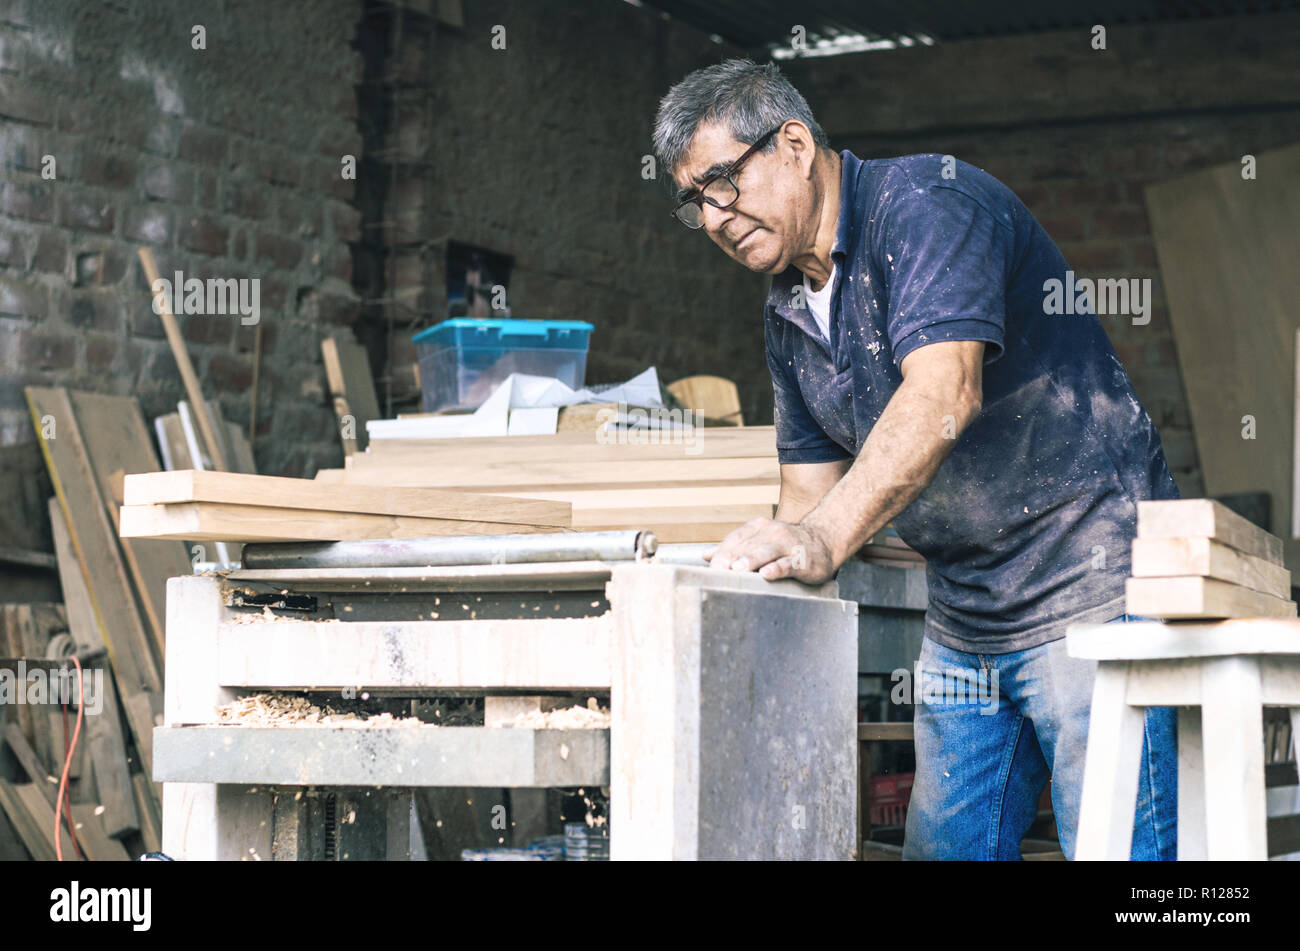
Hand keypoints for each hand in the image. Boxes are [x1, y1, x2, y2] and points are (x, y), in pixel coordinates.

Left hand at [702, 517, 837, 583]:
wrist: (823, 542)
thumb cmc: (786, 545)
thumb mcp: (759, 541)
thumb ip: (734, 548)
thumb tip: (706, 555)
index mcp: (758, 528)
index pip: (735, 540)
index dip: (722, 554)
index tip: (712, 568)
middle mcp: (772, 532)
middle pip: (748, 546)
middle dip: (732, 560)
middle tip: (719, 572)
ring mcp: (788, 544)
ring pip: (766, 552)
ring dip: (751, 560)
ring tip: (738, 569)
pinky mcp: (802, 559)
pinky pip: (788, 563)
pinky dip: (778, 568)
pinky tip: (767, 573)